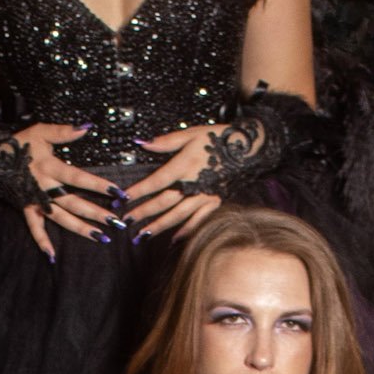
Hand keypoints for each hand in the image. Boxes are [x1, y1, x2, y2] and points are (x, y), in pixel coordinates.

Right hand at [16, 123, 124, 258]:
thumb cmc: (19, 142)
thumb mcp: (41, 132)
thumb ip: (63, 132)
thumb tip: (86, 127)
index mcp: (49, 167)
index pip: (77, 178)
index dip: (97, 185)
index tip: (117, 193)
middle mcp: (44, 187)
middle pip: (74, 203)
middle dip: (96, 213)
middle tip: (116, 221)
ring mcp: (35, 200)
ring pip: (61, 218)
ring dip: (80, 228)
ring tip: (101, 237)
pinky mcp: (26, 208)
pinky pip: (34, 227)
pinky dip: (42, 241)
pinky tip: (52, 256)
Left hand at [123, 125, 227, 239]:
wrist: (249, 148)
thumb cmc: (219, 138)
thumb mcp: (192, 133)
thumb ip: (166, 141)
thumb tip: (143, 143)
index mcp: (186, 165)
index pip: (157, 181)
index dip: (139, 191)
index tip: (124, 198)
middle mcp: (194, 184)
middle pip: (164, 202)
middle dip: (143, 212)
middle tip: (127, 221)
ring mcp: (205, 196)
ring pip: (178, 215)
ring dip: (159, 226)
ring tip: (143, 234)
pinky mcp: (215, 202)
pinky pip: (198, 221)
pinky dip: (186, 231)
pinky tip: (173, 240)